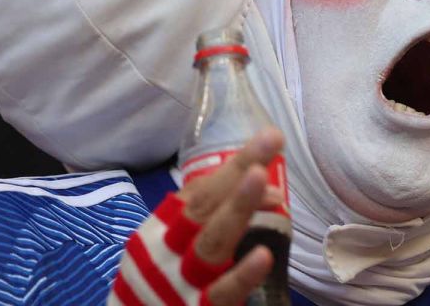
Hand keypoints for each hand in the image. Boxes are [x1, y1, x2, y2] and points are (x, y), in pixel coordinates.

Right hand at [111, 127, 286, 305]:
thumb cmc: (158, 282)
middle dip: (237, 171)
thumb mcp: (168, 244)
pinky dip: (241, 274)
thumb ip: (204, 215)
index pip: (200, 191)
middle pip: (203, 206)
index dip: (234, 164)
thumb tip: (257, 183)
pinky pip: (221, 293)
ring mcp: (180, 281)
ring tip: (261, 176)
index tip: (268, 139)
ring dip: (236, 207)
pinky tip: (264, 255)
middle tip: (271, 140)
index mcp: (162, 228)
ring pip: (210, 242)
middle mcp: (167, 249)